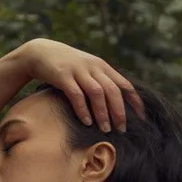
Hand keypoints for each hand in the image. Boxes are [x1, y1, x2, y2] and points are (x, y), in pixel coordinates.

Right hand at [16, 39, 143, 131]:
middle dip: (119, 111)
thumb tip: (116, 105)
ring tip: (105, 129)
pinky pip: (76, 95)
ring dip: (103, 113)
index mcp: (102, 66)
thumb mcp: (87, 69)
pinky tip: (87, 122)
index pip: (125, 84)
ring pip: (97, 93)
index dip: (135, 101)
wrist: (40, 52)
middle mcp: (93, 67)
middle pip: (113, 90)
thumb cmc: (66, 66)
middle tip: (121, 129)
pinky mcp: (63, 76)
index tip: (142, 118)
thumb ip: (100, 81)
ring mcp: (78, 70)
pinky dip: (83, 109)